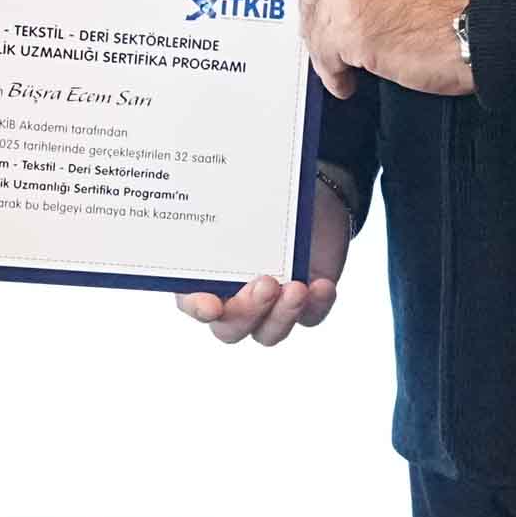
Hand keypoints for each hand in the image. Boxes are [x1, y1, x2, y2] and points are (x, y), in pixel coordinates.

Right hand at [176, 167, 358, 346]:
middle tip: (265, 283)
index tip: (211, 305)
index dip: (198, 308)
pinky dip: (316, 305)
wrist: (312, 199)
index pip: (193, 301)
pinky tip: (322, 286)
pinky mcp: (305, 306)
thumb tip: (207, 184)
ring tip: (297, 287)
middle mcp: (234, 299)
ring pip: (268, 333)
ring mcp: (270, 308)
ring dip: (282, 315)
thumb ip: (231, 207)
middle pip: (230, 328)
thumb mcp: (249, 200)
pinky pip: (309, 317)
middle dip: (247, 311)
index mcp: (207, 276)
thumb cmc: (269, 198)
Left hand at [297, 0, 476, 100]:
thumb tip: (353, 4)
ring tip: (343, 73)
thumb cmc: (463, 3)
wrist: (483, 23)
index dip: (327, 1)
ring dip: (327, 55)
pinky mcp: (348, 28)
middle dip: (319, 28)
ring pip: (317, 27)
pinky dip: (334, 74)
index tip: (329, 19)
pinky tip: (347, 83)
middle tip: (329, 51)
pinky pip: (325, 57)